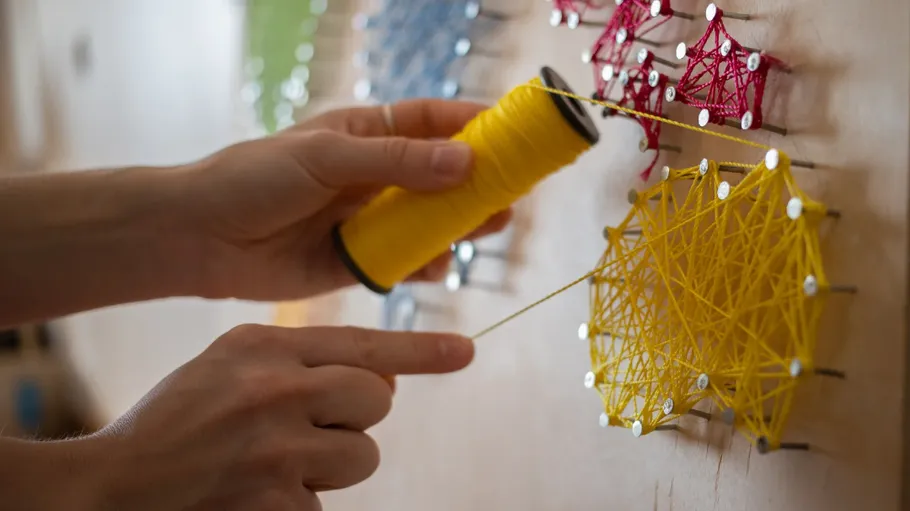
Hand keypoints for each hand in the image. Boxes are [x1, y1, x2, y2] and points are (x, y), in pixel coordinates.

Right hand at [82, 324, 473, 510]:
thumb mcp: (233, 364)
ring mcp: (278, 450)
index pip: (362, 342)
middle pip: (375, 402)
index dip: (420, 349)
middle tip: (306, 427)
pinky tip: (255, 491)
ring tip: (272, 462)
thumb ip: (304, 360)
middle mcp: (276, 390)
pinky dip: (300, 500)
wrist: (115, 485)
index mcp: (263, 346)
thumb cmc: (181, 419)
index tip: (465, 350)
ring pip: (361, 457)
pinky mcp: (278, 504)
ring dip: (330, 464)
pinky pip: (326, 502)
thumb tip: (384, 378)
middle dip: (353, 418)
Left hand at [182, 99, 511, 300]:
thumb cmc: (254, 180)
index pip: (430, 121)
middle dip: (477, 181)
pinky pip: (405, 261)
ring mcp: (368, 219)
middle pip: (440, 174)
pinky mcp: (359, 261)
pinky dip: (426, 263)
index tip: (514, 133)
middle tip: (512, 190)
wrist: (201, 240)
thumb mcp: (326, 158)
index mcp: (364, 134)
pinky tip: (437, 265)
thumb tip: (465, 162)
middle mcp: (373, 176)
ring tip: (489, 225)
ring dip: (460, 223)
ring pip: (429, 219)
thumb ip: (395, 162)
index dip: (473, 125)